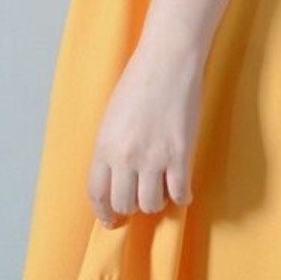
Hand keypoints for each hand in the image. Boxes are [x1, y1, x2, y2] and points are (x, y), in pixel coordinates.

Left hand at [86, 35, 204, 227]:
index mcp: (104, 146)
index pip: (97, 193)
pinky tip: (184, 191)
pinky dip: (182, 197)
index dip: (103, 211)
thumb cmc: (140, 80)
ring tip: (163, 190)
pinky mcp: (180, 154)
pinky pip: (180, 192)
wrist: (168, 60)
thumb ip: (112, 146)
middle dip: (131, 206)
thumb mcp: (113, 116)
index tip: (109, 219)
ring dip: (156, 201)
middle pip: (124, 203)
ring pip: (151, 203)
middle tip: (141, 198)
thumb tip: (118, 174)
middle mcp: (125, 157)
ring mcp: (153, 158)